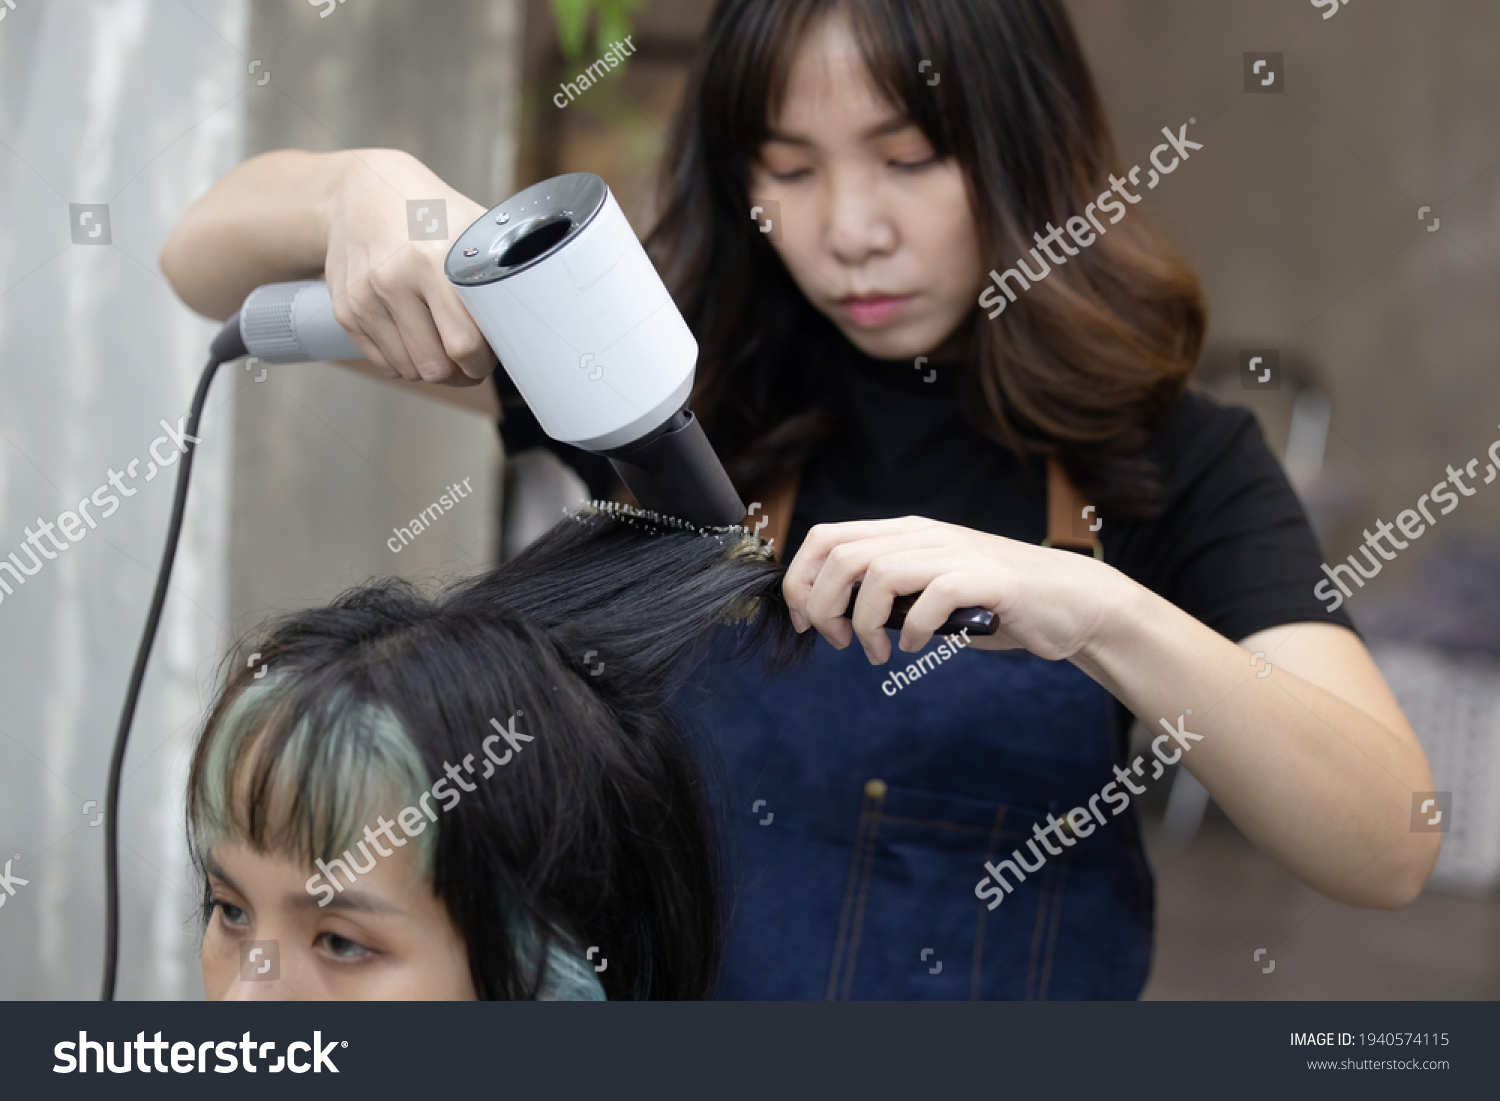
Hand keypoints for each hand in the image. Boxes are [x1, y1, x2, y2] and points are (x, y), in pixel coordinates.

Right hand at [323, 149, 495, 384]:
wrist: (361, 190)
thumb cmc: (427, 210)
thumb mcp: (470, 225)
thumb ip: (499, 266)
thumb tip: (538, 307)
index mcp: (432, 259)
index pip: (464, 343)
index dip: (483, 361)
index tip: (491, 357)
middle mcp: (393, 280)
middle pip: (435, 366)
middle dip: (461, 373)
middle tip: (472, 362)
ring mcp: (364, 297)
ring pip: (408, 370)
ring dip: (433, 370)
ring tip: (446, 350)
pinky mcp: (345, 310)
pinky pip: (382, 362)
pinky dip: (404, 363)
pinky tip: (418, 341)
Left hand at [781, 516, 1133, 664]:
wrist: (1070, 601)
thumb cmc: (994, 602)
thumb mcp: (928, 589)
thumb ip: (886, 593)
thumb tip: (832, 616)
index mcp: (905, 533)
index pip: (827, 538)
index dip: (801, 580)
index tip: (805, 623)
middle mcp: (925, 535)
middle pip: (842, 557)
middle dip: (823, 606)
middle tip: (839, 642)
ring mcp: (956, 552)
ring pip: (878, 573)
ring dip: (865, 623)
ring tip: (876, 652)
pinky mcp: (987, 578)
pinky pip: (931, 596)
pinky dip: (914, 629)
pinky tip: (917, 648)